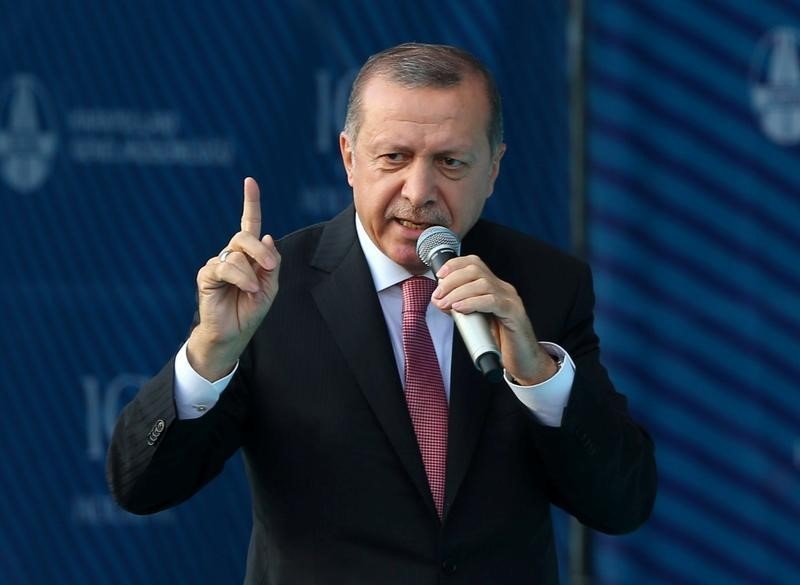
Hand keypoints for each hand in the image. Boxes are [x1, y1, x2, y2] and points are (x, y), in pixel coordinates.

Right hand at [187, 177, 280, 379]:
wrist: (233, 335)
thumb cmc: (250, 311)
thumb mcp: (270, 286)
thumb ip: (271, 262)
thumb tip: (266, 235)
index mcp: (248, 256)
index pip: (249, 224)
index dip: (250, 203)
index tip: (250, 182)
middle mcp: (232, 255)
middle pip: (245, 236)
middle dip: (261, 251)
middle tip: (270, 267)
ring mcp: (218, 263)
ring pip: (237, 253)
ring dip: (251, 272)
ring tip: (253, 289)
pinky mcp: (207, 275)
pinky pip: (225, 267)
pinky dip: (240, 277)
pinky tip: (246, 288)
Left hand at [431, 255, 555, 384]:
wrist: (523, 360)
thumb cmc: (500, 342)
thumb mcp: (476, 320)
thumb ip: (459, 308)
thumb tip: (439, 300)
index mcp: (494, 287)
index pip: (474, 263)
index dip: (454, 265)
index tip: (439, 276)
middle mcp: (503, 289)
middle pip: (476, 270)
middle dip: (452, 280)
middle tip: (439, 295)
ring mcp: (510, 299)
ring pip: (482, 284)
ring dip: (458, 292)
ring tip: (445, 304)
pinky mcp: (514, 314)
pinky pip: (492, 301)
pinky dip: (473, 302)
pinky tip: (460, 308)